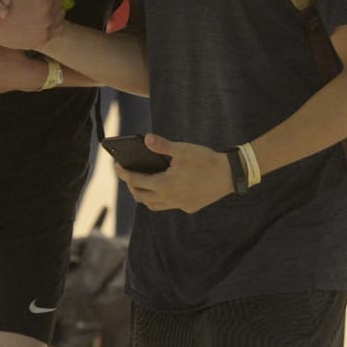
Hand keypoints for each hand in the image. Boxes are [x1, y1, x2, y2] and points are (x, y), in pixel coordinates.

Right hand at [0, 0, 66, 49]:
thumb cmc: (1, 2)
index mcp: (43, 1)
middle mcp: (48, 16)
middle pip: (60, 0)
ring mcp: (46, 29)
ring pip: (60, 13)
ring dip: (52, 9)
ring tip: (37, 9)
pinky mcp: (44, 39)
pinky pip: (57, 27)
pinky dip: (51, 22)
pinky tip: (38, 19)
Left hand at [116, 135, 233, 214]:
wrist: (230, 175)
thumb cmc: (206, 160)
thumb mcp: (183, 150)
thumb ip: (162, 146)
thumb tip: (145, 139)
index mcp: (165, 185)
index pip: (136, 181)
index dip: (123, 173)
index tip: (116, 165)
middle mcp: (170, 199)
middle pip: (141, 197)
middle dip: (131, 185)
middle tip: (128, 173)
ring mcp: (180, 205)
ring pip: (153, 205)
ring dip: (144, 195)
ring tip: (142, 182)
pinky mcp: (189, 207)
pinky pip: (168, 206)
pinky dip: (161, 198)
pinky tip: (165, 187)